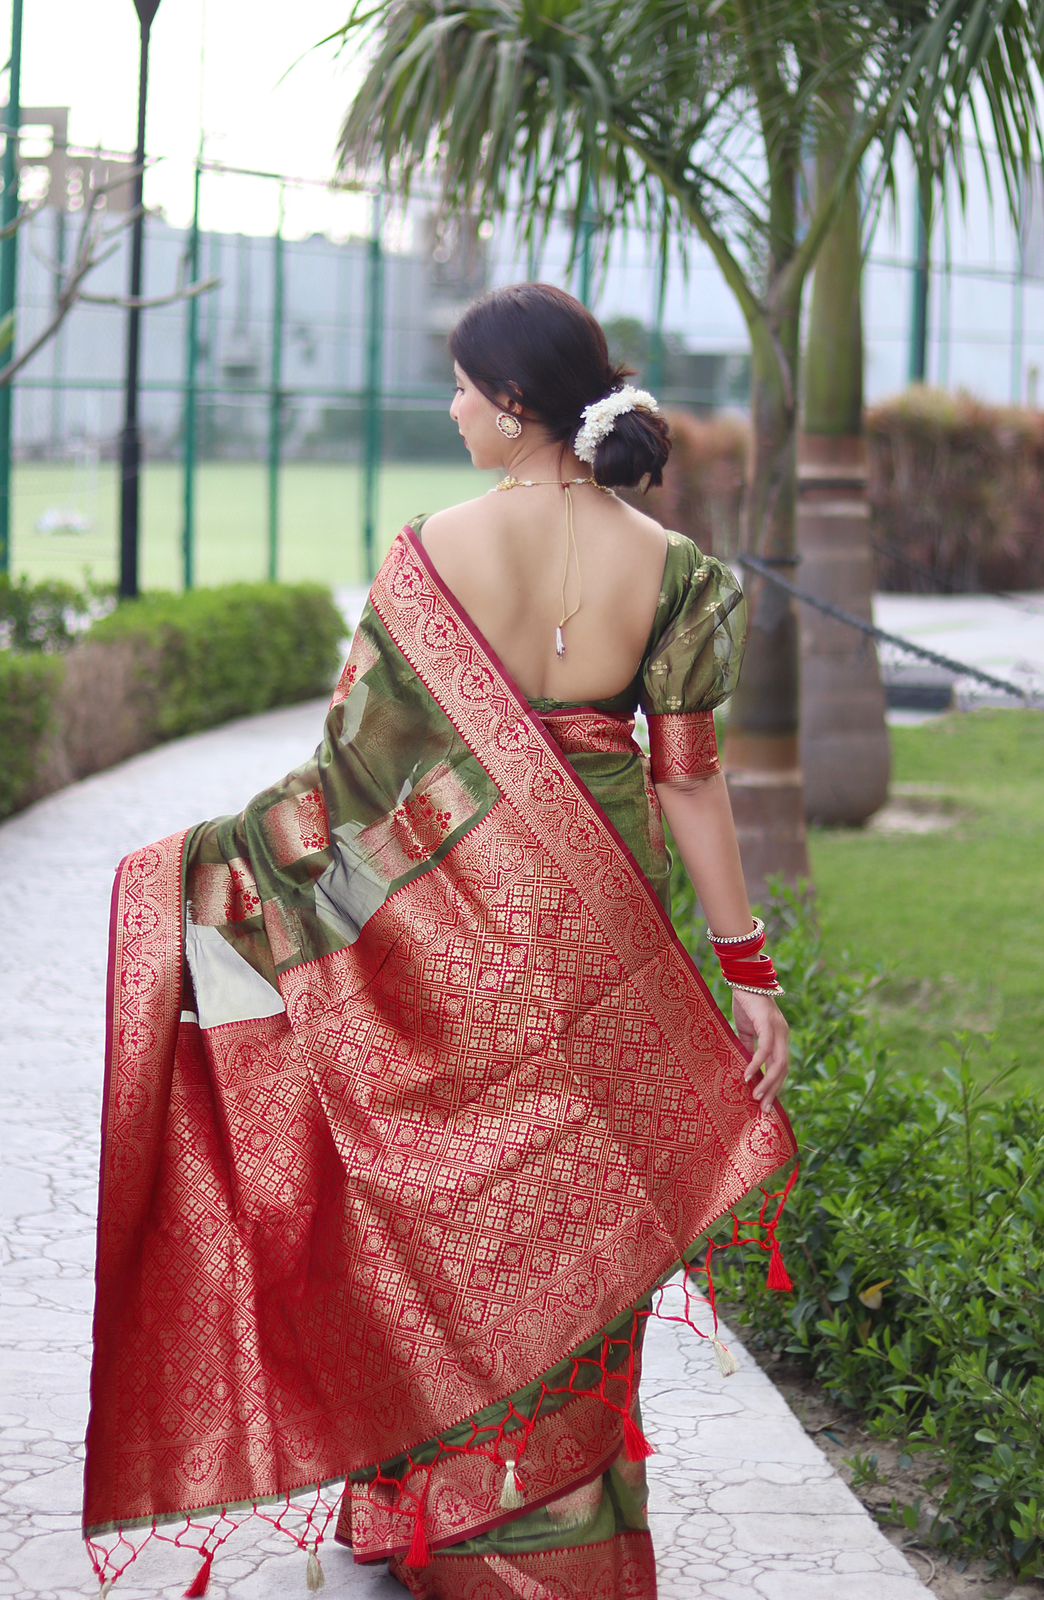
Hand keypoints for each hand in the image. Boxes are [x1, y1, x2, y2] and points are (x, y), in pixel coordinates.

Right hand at [732, 989, 788, 1113]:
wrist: (744, 979)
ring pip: (778, 1063)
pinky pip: (765, 1049)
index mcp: (780, 1038)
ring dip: (768, 1082)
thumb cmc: (746, 1004)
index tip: (767, 1104)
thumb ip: (748, 1047)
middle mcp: (784, 1036)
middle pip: (784, 1070)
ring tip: (756, 1097)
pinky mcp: (767, 1024)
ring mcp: (778, 1030)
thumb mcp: (746, 1030)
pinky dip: (757, 1064)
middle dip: (774, 1091)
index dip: (775, 1087)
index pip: (782, 1068)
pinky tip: (747, 1075)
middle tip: (764, 1109)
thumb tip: (745, 1066)